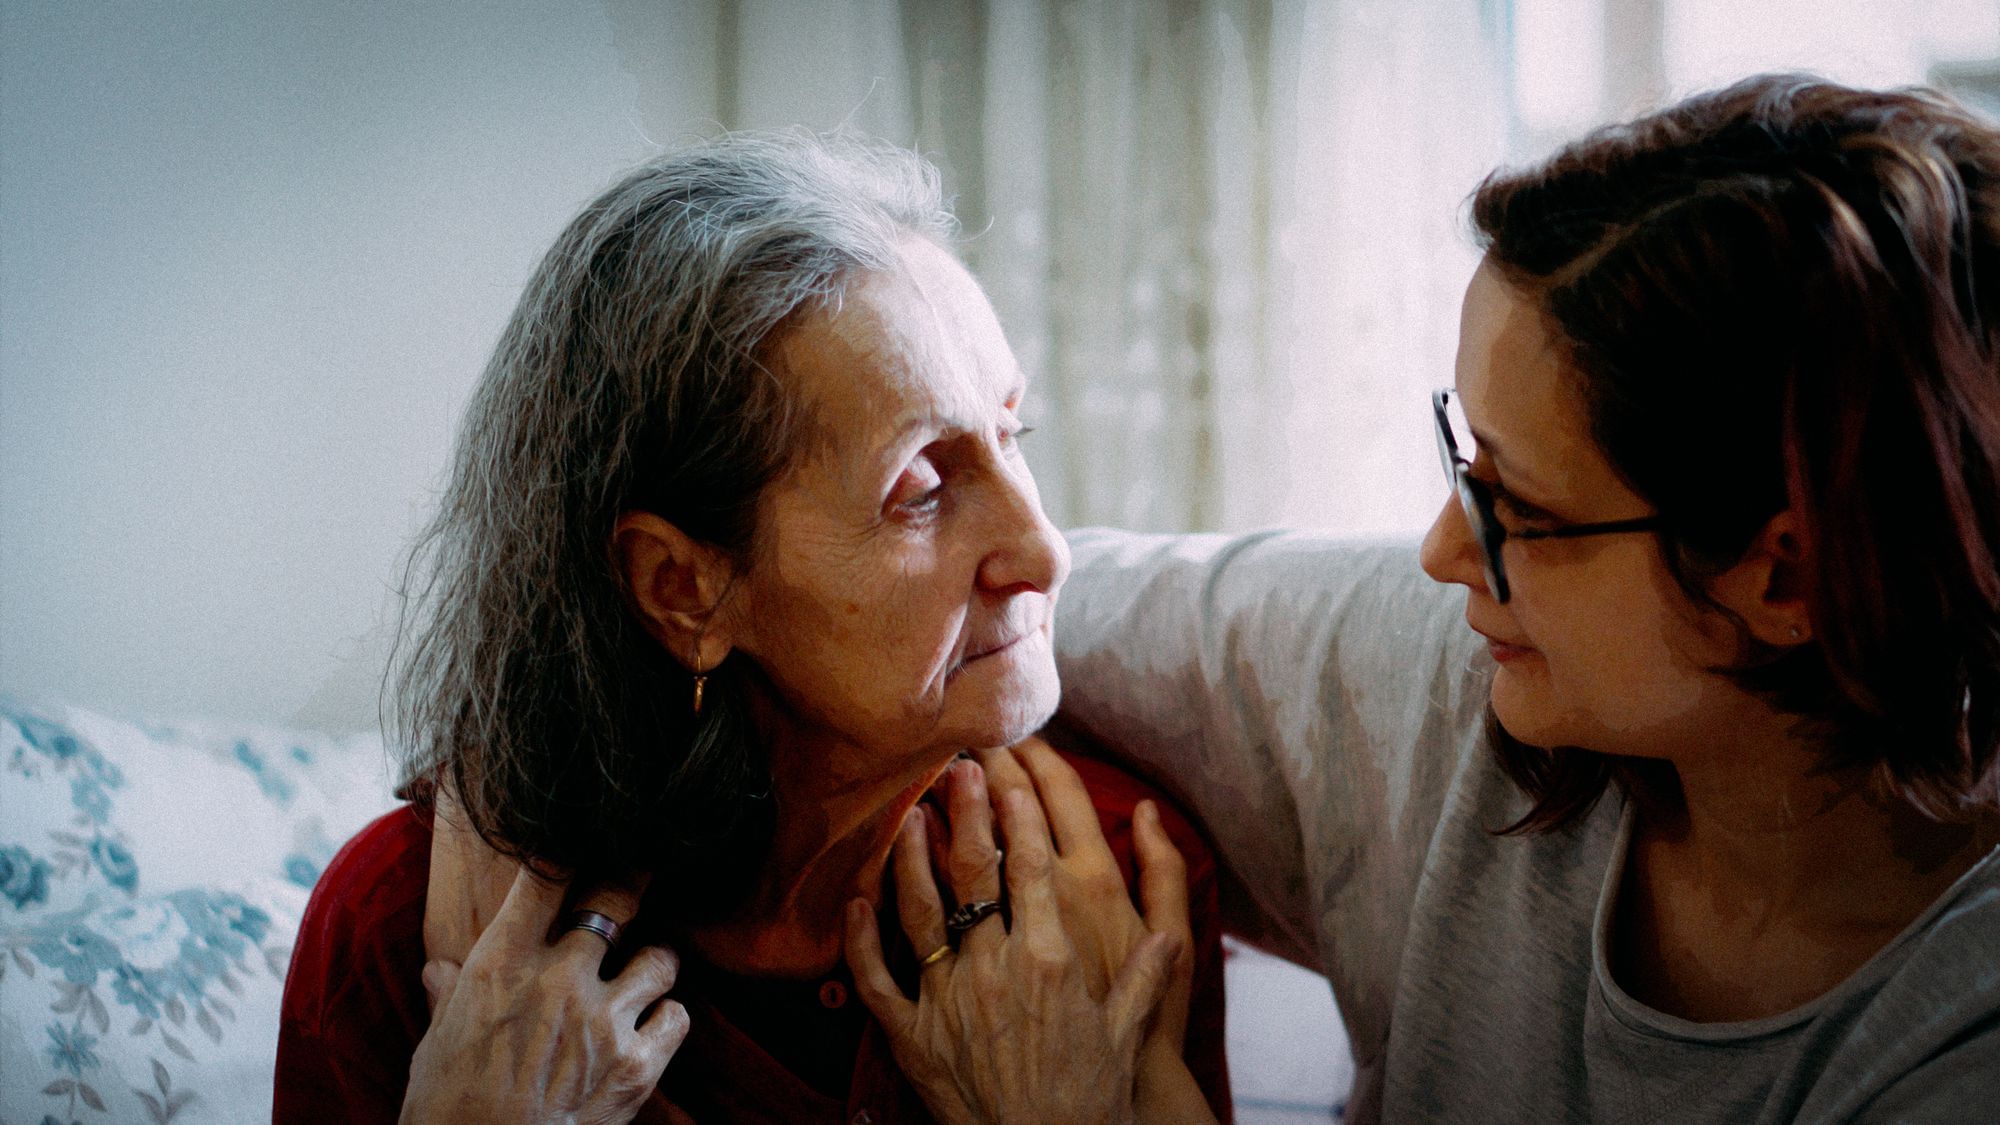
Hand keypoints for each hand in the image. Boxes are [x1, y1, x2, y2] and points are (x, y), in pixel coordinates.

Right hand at [401, 866, 687, 1124]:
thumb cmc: (446, 1111)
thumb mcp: (435, 1046)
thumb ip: (449, 998)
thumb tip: (439, 970)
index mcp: (500, 965)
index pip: (545, 876)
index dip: (566, 853)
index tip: (578, 848)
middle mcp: (559, 980)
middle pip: (617, 898)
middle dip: (631, 883)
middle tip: (640, 875)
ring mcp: (604, 1021)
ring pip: (661, 958)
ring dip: (653, 966)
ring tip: (643, 976)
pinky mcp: (637, 1066)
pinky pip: (678, 1016)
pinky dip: (668, 1021)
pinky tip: (651, 1028)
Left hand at [844, 758, 1180, 1124]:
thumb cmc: (1094, 1095)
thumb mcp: (1132, 1030)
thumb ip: (1148, 971)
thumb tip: (1171, 927)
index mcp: (1052, 960)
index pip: (1031, 867)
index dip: (1019, 814)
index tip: (1012, 774)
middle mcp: (997, 970)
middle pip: (973, 873)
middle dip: (965, 812)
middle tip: (957, 766)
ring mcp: (949, 1000)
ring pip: (920, 911)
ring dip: (911, 857)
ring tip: (910, 813)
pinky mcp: (913, 1037)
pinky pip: (876, 979)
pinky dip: (860, 938)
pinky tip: (855, 900)